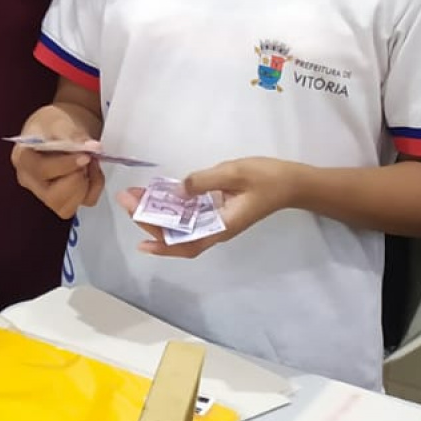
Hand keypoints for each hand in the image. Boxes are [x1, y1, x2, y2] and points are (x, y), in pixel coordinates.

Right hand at [12, 105, 105, 222]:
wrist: (64, 128)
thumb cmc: (55, 122)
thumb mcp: (59, 121)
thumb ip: (72, 134)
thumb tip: (92, 146)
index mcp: (23, 159)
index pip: (41, 171)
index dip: (64, 166)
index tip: (85, 155)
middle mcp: (30, 181)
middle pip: (52, 197)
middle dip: (75, 180)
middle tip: (87, 159)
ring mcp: (47, 194)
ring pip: (67, 207)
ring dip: (85, 186)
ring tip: (90, 163)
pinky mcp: (66, 199)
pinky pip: (85, 202)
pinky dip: (94, 188)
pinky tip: (93, 171)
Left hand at [117, 158, 297, 258]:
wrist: (292, 182)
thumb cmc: (267, 179)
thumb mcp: (234, 173)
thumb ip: (204, 181)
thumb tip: (178, 188)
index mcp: (221, 226)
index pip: (187, 244)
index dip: (163, 246)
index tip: (141, 241)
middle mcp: (215, 228)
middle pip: (177, 235)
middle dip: (150, 221)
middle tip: (128, 200)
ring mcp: (215, 220)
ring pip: (180, 224)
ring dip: (157, 213)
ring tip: (134, 196)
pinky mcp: (216, 209)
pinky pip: (188, 213)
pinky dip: (171, 206)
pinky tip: (156, 194)